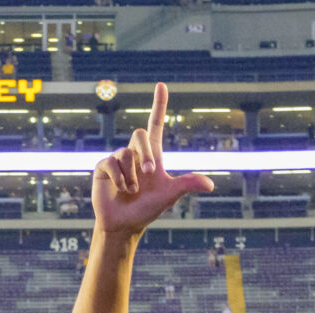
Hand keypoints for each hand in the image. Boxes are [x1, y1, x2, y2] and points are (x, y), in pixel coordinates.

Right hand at [89, 84, 212, 236]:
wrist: (124, 225)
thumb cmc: (147, 209)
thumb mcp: (169, 195)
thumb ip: (187, 184)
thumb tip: (211, 185)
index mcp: (152, 155)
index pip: (155, 124)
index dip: (159, 105)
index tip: (161, 85)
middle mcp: (135, 154)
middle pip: (140, 134)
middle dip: (146, 154)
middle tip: (150, 173)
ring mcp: (118, 159)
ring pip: (125, 153)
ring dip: (132, 175)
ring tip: (132, 190)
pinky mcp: (103, 167)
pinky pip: (111, 162)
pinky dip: (119, 177)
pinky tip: (121, 189)